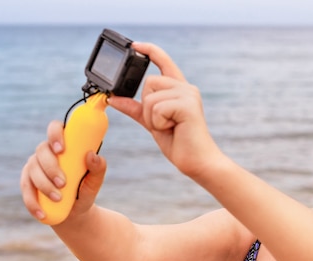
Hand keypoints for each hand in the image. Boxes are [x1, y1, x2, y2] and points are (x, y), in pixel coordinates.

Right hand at [20, 120, 106, 221]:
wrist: (75, 212)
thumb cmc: (85, 191)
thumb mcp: (95, 182)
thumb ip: (98, 169)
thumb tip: (92, 155)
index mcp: (64, 145)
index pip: (55, 128)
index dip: (56, 134)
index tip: (62, 149)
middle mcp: (46, 153)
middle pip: (42, 150)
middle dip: (51, 167)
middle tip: (63, 183)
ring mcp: (34, 166)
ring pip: (32, 170)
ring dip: (44, 185)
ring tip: (59, 199)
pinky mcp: (27, 182)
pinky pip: (25, 189)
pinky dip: (33, 202)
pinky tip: (41, 213)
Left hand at [108, 42, 220, 177]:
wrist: (198, 162)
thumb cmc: (180, 143)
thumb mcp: (152, 123)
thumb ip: (136, 109)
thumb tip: (114, 99)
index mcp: (180, 90)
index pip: (164, 62)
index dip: (149, 51)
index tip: (135, 45)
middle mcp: (186, 88)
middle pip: (149, 82)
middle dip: (147, 106)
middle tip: (163, 123)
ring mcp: (188, 95)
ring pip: (150, 96)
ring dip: (152, 117)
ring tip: (169, 127)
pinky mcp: (187, 105)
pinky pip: (156, 107)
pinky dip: (158, 122)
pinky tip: (174, 129)